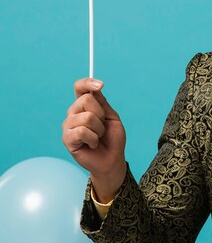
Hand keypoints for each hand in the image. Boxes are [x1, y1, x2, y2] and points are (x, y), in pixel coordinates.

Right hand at [62, 78, 126, 201]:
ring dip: (99, 129)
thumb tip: (95, 89)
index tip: (100, 85)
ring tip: (98, 136)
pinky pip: (81, 131)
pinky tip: (93, 144)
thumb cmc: (113, 139)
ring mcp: (68, 126)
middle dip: (101, 114)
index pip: (79, 87)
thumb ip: (102, 103)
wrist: (112, 159)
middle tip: (102, 126)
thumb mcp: (112, 117)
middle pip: (86, 100)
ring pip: (86, 117)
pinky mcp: (67, 139)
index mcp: (84, 106)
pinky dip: (93, 138)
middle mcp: (74, 113)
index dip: (87, 83)